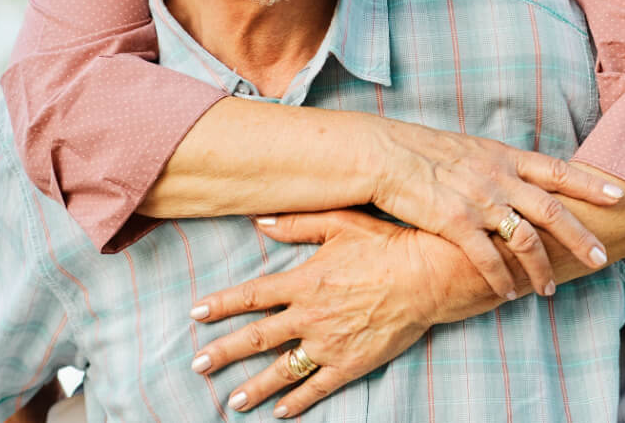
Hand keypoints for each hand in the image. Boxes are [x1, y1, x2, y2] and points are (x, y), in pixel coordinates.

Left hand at [189, 209, 452, 417]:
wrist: (429, 275)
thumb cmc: (388, 244)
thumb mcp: (341, 223)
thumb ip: (298, 223)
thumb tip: (259, 221)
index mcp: (305, 281)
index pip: (252, 295)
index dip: (221, 304)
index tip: (195, 313)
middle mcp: (310, 316)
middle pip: (257, 338)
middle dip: (224, 352)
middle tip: (198, 365)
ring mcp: (330, 343)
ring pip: (282, 370)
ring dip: (254, 387)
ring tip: (231, 401)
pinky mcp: (351, 363)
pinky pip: (317, 387)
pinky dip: (297, 401)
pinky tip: (280, 412)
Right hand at [363, 120, 619, 298]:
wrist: (385, 154)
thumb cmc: (425, 152)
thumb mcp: (472, 149)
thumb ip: (499, 165)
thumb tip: (520, 178)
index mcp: (505, 157)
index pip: (558, 170)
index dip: (590, 183)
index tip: (618, 195)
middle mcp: (499, 177)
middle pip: (553, 210)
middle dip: (581, 237)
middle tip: (603, 258)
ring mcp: (480, 200)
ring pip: (525, 240)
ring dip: (541, 268)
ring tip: (550, 289)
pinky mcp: (455, 223)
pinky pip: (488, 259)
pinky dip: (502, 279)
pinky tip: (509, 293)